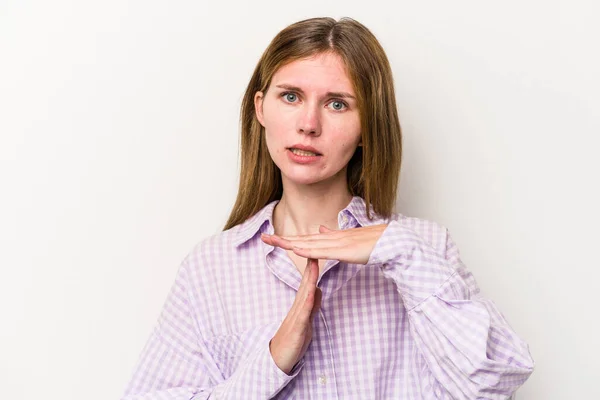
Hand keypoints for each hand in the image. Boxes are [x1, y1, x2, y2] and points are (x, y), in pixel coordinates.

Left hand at [261, 223, 387, 264]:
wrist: (390, 241)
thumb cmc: (372, 243)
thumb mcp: (349, 240)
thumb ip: (334, 236)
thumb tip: (321, 229)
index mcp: (331, 238)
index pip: (305, 239)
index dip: (288, 239)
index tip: (273, 238)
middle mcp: (331, 238)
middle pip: (302, 239)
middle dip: (282, 239)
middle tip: (263, 238)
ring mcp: (337, 243)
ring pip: (308, 244)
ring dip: (290, 243)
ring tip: (273, 242)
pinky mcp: (344, 250)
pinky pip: (323, 251)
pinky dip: (308, 250)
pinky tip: (297, 249)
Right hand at [269, 258, 321, 374]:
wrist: (278, 360)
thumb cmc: (292, 341)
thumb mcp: (306, 320)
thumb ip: (312, 305)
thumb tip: (318, 290)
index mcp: (301, 306)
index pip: (307, 284)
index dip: (312, 268)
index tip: (316, 252)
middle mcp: (298, 308)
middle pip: (305, 284)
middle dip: (310, 267)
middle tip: (313, 249)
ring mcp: (296, 317)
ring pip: (304, 295)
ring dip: (309, 279)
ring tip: (313, 264)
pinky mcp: (297, 328)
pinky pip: (304, 313)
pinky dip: (309, 301)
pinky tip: (313, 291)